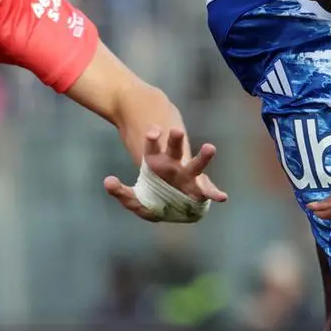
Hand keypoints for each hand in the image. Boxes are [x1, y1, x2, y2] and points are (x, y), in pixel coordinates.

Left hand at [103, 127, 227, 220]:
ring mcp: (187, 175)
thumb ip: (120, 191)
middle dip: (175, 139)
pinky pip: (206, 190)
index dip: (152, 140)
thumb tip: (108, 181)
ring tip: (210, 147)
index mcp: (155, 161)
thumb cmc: (152, 195)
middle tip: (176, 130)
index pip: (151, 148)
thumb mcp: (133, 196)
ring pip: (194, 164)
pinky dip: (213, 193)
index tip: (152, 131)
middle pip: (174, 148)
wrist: (170, 201)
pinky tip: (222, 197)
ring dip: (202, 156)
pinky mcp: (197, 188)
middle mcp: (172, 164)